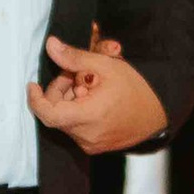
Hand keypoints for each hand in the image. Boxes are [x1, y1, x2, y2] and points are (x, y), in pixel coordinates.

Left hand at [29, 34, 165, 156]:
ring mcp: (92, 144)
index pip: (48, 114)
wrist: (161, 110)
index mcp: (88, 116)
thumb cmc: (137, 88)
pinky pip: (77, 128)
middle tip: (72, 74)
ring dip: (70, 101)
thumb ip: (74, 57)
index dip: (36, 99)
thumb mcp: (105, 66)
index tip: (33, 84)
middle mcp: (87, 136)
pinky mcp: (97, 146)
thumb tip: (51, 46)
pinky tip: (93, 98)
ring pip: (66, 120)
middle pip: (57, 113)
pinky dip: (78, 112)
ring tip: (88, 85)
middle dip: (59, 92)